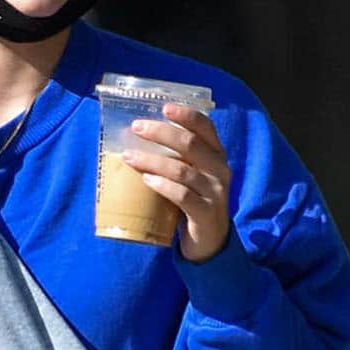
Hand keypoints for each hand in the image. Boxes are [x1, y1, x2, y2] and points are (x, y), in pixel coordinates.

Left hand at [123, 103, 231, 262]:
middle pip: (191, 144)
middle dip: (161, 133)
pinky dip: (162, 185)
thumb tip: (138, 137)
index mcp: (217, 156)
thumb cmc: (194, 202)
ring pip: (182, 170)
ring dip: (152, 161)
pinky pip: (182, 195)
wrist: (211, 242)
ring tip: (129, 157)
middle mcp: (220, 171)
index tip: (164, 107)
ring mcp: (215, 193)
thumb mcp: (192, 175)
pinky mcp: (206, 214)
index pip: (206, 127)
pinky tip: (146, 180)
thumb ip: (177, 158)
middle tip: (137, 127)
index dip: (186, 115)